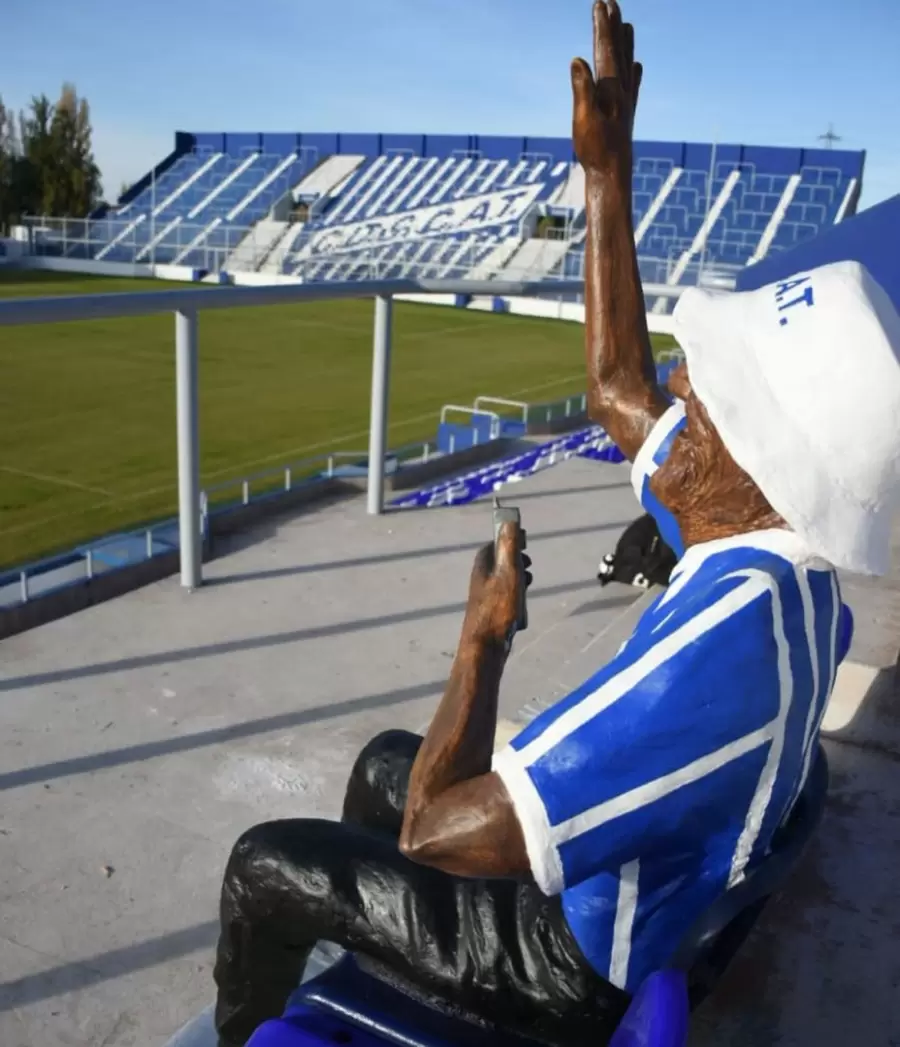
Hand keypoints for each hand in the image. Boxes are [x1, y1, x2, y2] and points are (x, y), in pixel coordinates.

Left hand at [462, 522, 531, 647]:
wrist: (486, 645)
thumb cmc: (498, 607)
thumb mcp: (508, 573)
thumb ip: (509, 547)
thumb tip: (509, 521)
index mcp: (482, 565)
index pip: (495, 543)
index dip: (510, 540)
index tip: (525, 543)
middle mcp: (481, 577)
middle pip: (502, 561)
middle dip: (518, 561)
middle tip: (529, 566)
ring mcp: (486, 595)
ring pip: (507, 579)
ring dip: (520, 579)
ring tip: (528, 584)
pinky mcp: (492, 610)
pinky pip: (508, 596)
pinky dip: (518, 597)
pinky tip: (522, 606)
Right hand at [571, 0, 641, 177]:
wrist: (612, 177)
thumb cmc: (595, 151)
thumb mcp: (583, 120)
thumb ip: (582, 89)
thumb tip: (577, 59)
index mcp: (611, 89)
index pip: (606, 50)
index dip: (602, 26)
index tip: (600, 3)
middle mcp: (622, 92)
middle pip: (618, 52)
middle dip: (613, 27)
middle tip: (611, 3)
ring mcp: (626, 103)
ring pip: (627, 65)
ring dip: (626, 43)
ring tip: (627, 25)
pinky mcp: (626, 115)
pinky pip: (632, 85)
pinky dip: (633, 71)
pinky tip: (636, 66)